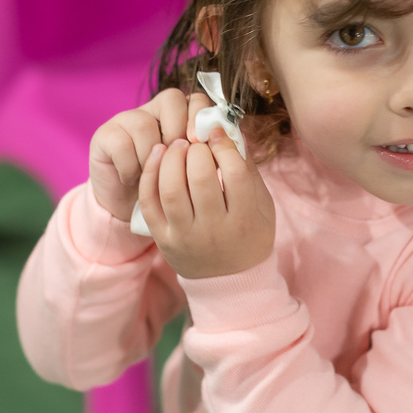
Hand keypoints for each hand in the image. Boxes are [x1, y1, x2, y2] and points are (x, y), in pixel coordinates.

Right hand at [88, 89, 213, 221]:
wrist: (128, 209)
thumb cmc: (166, 191)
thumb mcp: (192, 173)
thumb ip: (208, 155)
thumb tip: (227, 140)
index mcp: (179, 117)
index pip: (195, 99)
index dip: (200, 117)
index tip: (199, 143)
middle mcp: (153, 111)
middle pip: (171, 99)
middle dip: (177, 131)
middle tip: (177, 158)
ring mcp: (127, 120)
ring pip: (145, 123)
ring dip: (152, 156)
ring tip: (153, 176)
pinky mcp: (105, 135)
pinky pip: (122, 143)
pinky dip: (130, 167)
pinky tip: (132, 180)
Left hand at [137, 130, 275, 278]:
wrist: (230, 281)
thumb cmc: (250, 236)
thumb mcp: (262, 206)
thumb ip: (248, 170)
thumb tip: (230, 131)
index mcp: (244, 220)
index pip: (234, 173)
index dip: (224, 146)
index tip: (217, 134)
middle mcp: (214, 231)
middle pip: (201, 178)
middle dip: (197, 150)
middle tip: (197, 142)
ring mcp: (186, 237)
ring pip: (171, 189)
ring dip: (172, 159)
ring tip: (177, 146)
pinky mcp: (164, 240)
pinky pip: (149, 203)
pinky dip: (149, 175)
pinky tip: (157, 155)